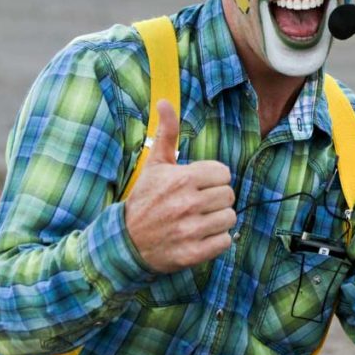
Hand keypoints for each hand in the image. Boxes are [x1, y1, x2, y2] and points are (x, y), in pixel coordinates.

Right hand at [124, 100, 235, 272]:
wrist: (125, 241)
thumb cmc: (145, 199)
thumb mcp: (155, 164)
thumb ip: (167, 133)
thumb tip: (164, 101)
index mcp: (181, 178)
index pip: (224, 173)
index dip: (213, 178)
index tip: (198, 185)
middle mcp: (186, 203)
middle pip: (229, 196)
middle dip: (216, 199)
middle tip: (198, 203)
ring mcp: (189, 230)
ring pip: (230, 218)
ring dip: (218, 220)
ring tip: (199, 220)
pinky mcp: (192, 254)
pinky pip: (225, 242)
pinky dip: (216, 241)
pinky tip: (200, 236)